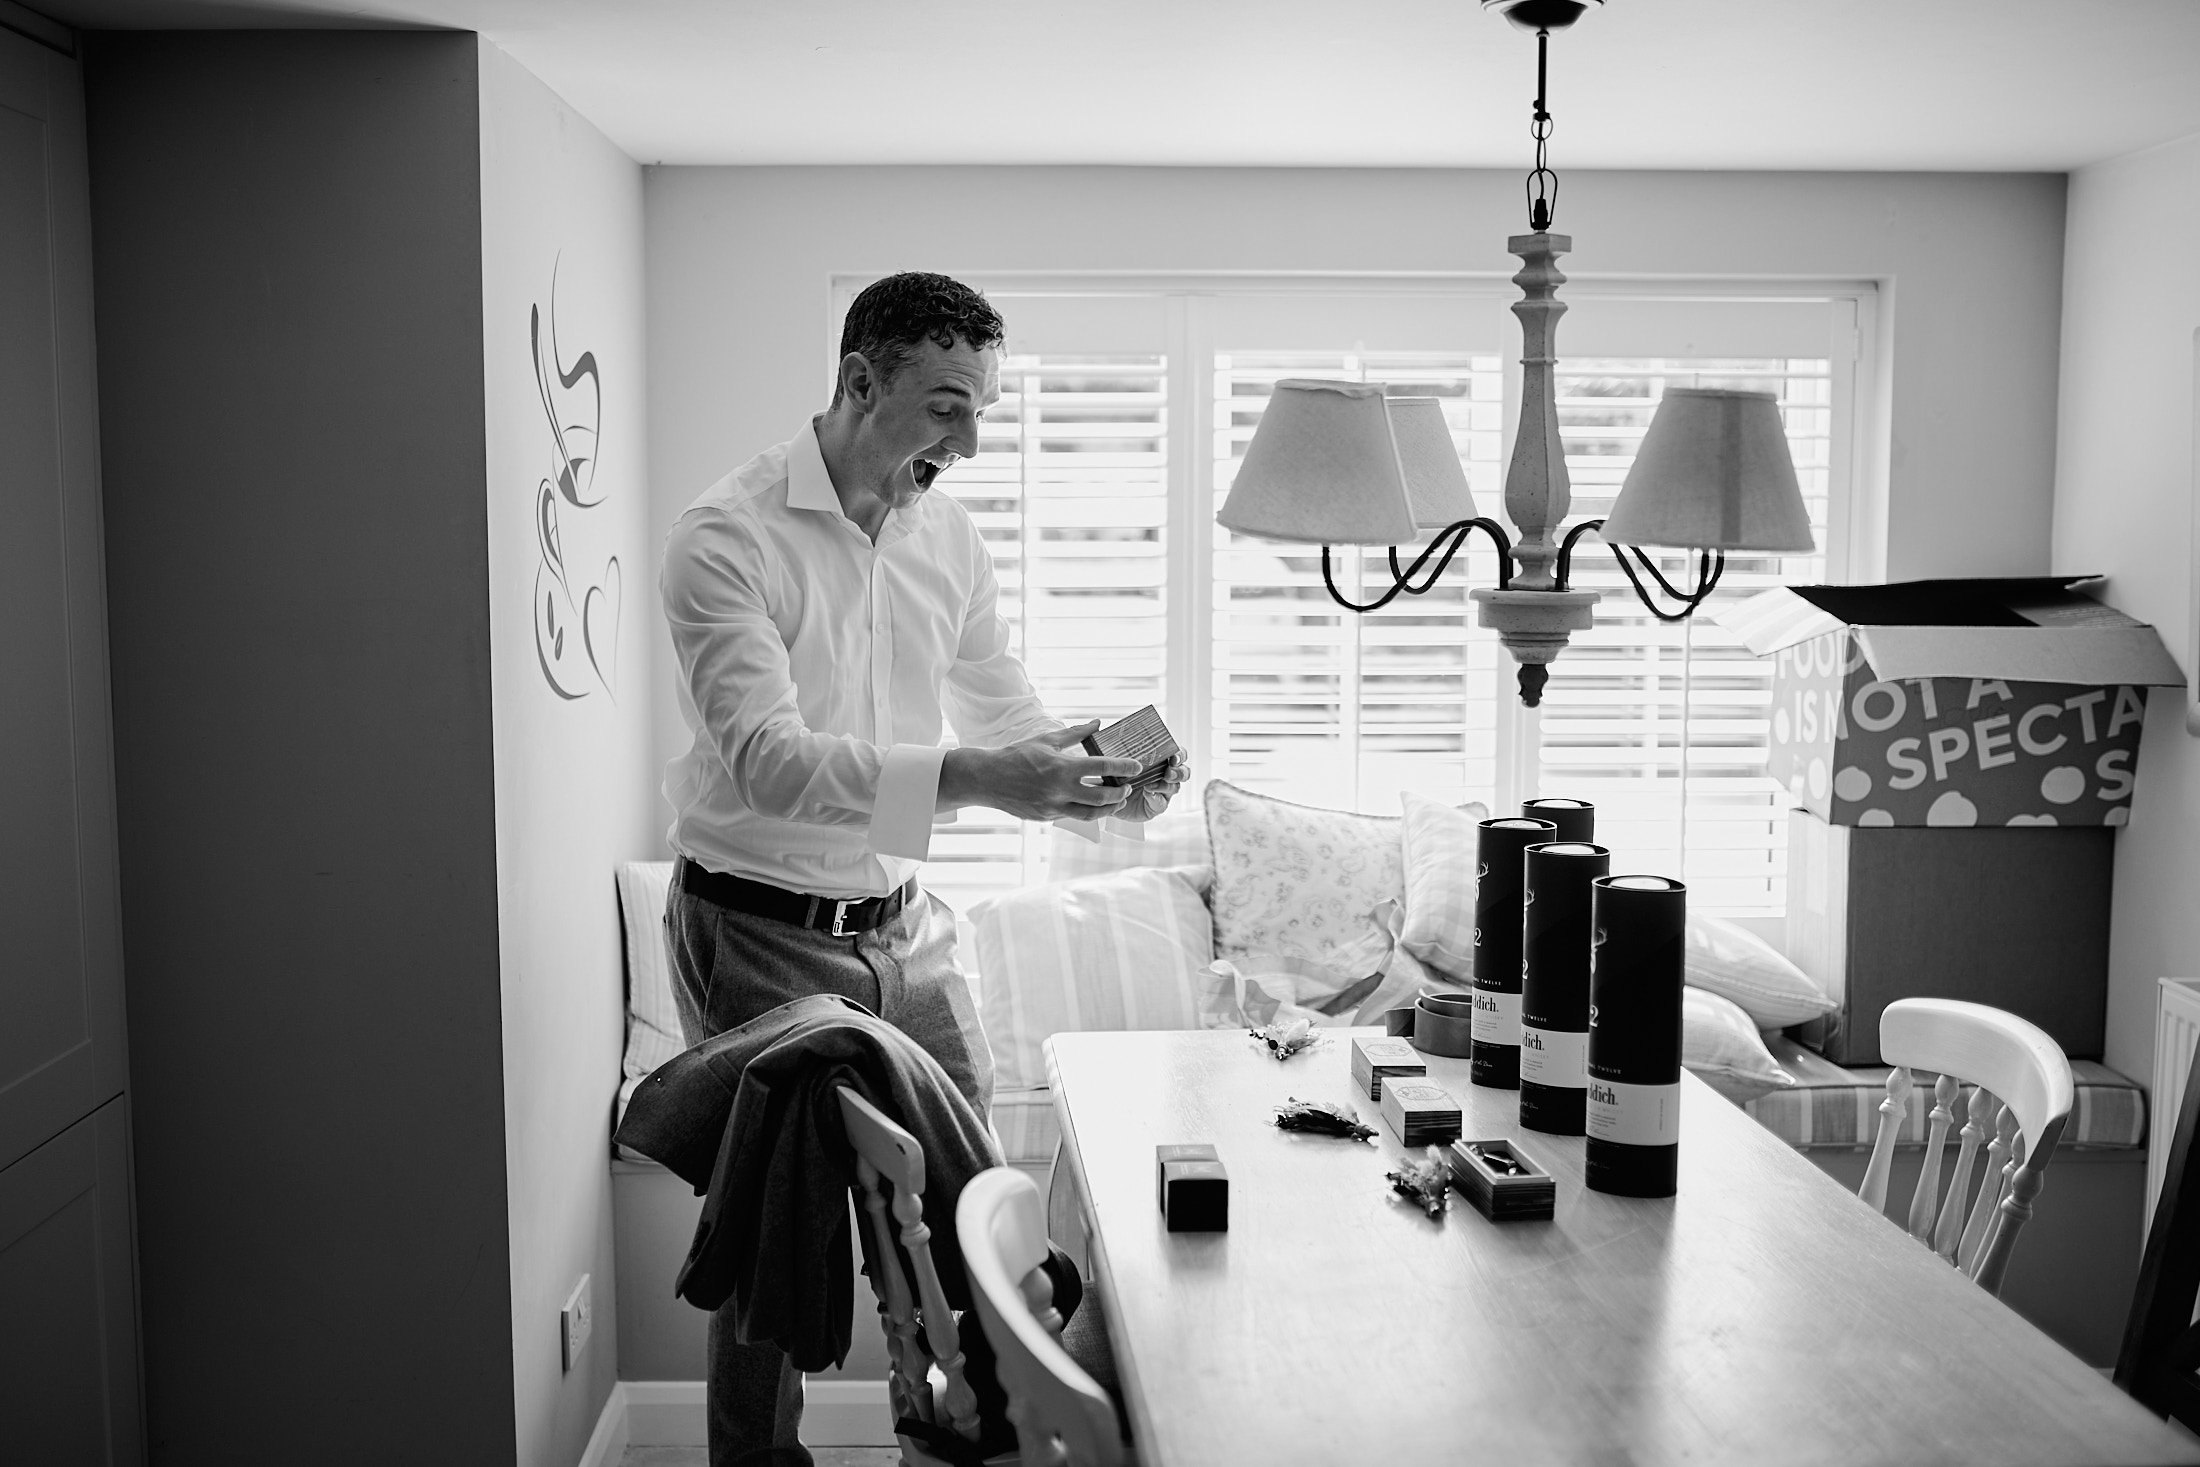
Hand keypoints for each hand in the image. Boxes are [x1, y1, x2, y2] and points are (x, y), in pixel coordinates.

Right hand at [939, 722, 1142, 821]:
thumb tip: (1097, 722)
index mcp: (1062, 768)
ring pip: (1090, 815)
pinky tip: (1090, 802)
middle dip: (1120, 793)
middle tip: (1127, 786)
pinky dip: (1084, 810)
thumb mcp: (1046, 739)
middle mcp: (1059, 791)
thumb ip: (1075, 733)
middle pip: (1102, 798)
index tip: (1136, 766)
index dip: (1124, 767)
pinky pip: (1072, 816)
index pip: (1103, 768)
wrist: (987, 778)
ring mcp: (1052, 808)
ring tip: (1116, 800)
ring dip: (1108, 808)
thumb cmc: (1016, 755)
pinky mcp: (1046, 818)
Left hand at [1115, 750, 1189, 822]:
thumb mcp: (1122, 763)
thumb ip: (1128, 756)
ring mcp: (1164, 792)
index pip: (1179, 755)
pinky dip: (1155, 798)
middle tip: (1168, 773)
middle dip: (1179, 772)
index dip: (1180, 755)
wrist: (1110, 799)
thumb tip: (1126, 746)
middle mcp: (1166, 776)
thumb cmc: (1118, 776)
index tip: (1173, 758)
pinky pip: (1161, 803)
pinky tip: (1147, 794)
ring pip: (1175, 787)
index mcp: (1162, 761)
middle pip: (1183, 772)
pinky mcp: (1157, 806)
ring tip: (1151, 785)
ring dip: (1166, 785)